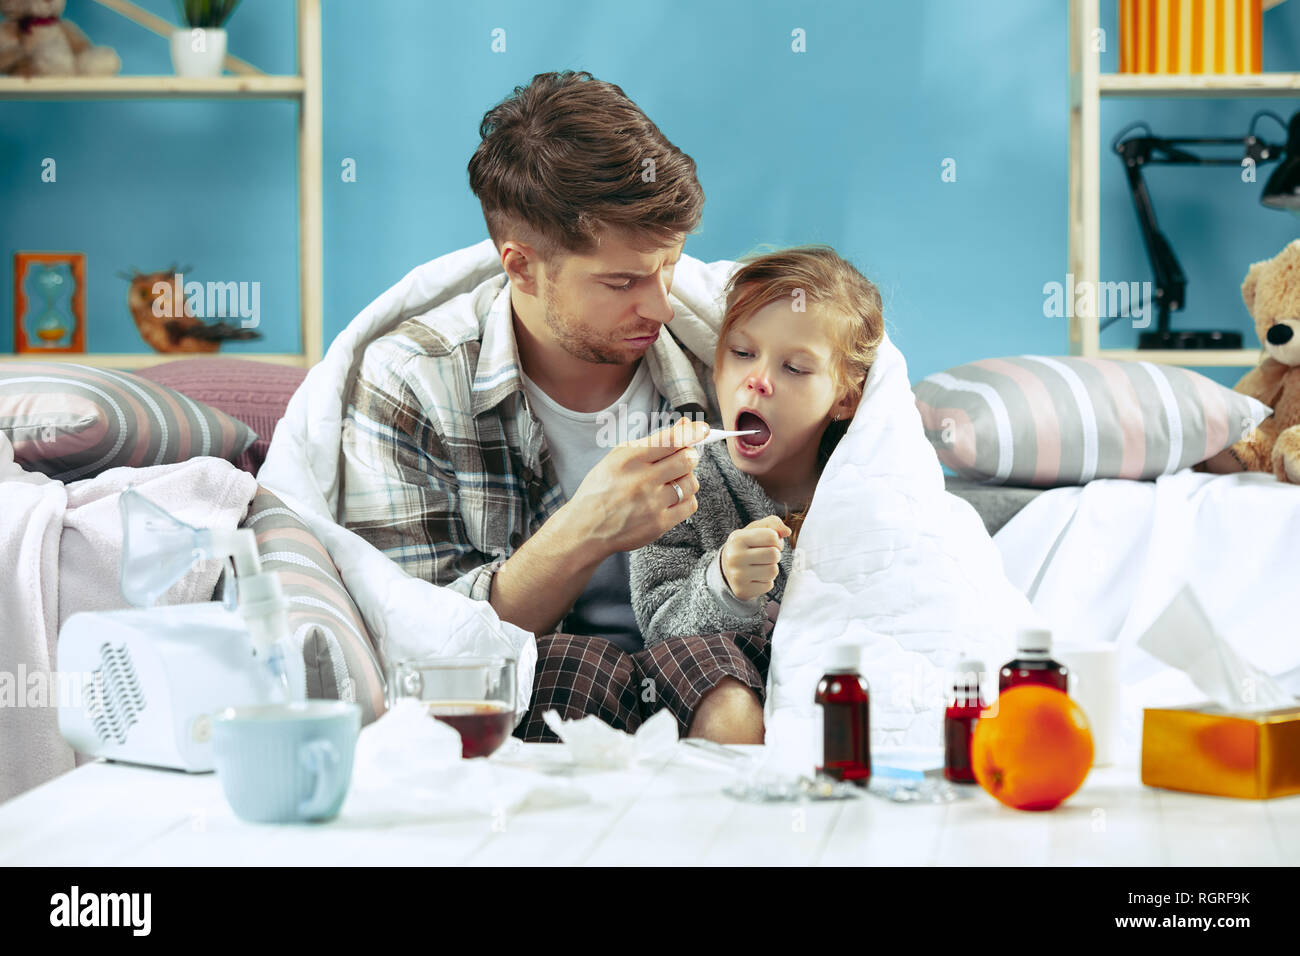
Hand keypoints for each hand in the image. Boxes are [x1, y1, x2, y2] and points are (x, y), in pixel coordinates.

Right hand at [564, 417, 709, 553]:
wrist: (586, 528)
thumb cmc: (602, 489)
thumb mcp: (619, 458)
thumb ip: (653, 441)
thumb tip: (686, 424)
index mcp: (629, 458)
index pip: (670, 440)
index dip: (692, 432)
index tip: (703, 429)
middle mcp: (642, 479)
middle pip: (687, 459)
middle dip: (689, 456)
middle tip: (681, 460)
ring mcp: (652, 503)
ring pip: (691, 482)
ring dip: (687, 479)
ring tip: (671, 482)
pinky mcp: (659, 523)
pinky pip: (690, 505)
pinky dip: (686, 499)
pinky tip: (671, 498)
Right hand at [720, 515, 790, 601]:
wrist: (727, 568)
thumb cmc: (747, 545)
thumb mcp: (756, 529)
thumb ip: (773, 523)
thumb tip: (787, 531)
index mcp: (738, 538)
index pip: (772, 536)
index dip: (775, 540)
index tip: (768, 543)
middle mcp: (735, 557)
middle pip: (774, 555)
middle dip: (775, 555)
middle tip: (765, 556)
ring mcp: (737, 575)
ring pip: (773, 571)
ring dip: (771, 568)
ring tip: (760, 566)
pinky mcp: (742, 590)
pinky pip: (768, 585)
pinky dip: (766, 581)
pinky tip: (755, 577)